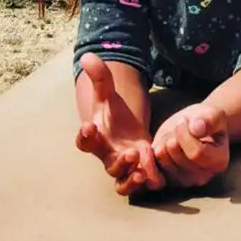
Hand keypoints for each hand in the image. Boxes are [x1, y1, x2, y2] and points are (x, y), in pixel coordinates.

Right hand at [76, 53, 164, 196]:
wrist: (128, 129)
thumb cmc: (115, 114)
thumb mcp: (109, 93)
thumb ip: (101, 77)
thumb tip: (89, 55)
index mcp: (98, 138)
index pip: (84, 141)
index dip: (84, 136)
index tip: (89, 126)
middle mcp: (108, 155)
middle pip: (107, 166)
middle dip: (117, 162)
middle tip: (130, 152)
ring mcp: (124, 167)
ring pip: (121, 182)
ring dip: (130, 178)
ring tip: (142, 170)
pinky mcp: (139, 172)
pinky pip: (139, 185)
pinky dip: (147, 182)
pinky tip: (157, 175)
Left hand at [152, 103, 229, 188]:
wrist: (196, 128)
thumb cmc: (207, 120)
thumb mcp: (213, 114)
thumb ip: (209, 119)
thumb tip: (196, 129)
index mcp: (218, 162)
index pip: (196, 153)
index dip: (184, 134)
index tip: (182, 120)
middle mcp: (202, 177)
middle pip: (178, 158)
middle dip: (173, 137)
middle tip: (177, 127)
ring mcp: (183, 181)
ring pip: (164, 164)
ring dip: (163, 144)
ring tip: (172, 135)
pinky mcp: (167, 181)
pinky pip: (153, 174)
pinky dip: (151, 158)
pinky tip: (159, 144)